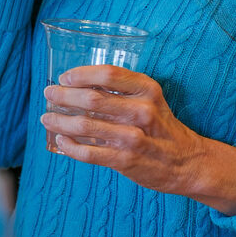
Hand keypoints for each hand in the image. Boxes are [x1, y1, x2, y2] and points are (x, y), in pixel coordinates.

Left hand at [41, 65, 235, 215]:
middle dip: (63, 96)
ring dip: (60, 120)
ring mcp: (133, 137)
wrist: (188, 163)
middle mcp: (141, 111)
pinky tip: (61, 141)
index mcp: (147, 90)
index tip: (65, 77)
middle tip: (49, 94)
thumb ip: (123, 91)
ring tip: (47, 118)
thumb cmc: (162, 128)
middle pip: (92, 98)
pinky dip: (70, 146)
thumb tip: (82, 84)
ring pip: (85, 125)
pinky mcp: (126, 160)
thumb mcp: (151, 100)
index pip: (108, 73)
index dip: (81, 74)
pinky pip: (89, 153)